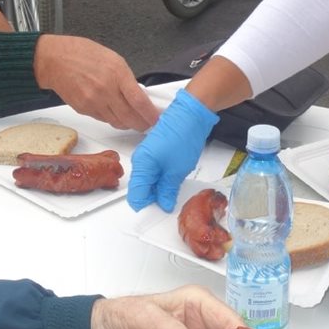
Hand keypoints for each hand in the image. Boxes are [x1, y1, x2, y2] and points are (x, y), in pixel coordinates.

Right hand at [32, 34, 156, 130]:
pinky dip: (112, 118)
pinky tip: (114, 111)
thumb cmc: (82, 54)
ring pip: (117, 122)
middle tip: (147, 123)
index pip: (139, 102)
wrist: (54, 60)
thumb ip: (127, 78)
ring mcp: (94, 102)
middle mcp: (106, 90)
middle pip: (130, 118)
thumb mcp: (113, 59)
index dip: (150, 114)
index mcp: (116, 74)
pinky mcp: (84, 110)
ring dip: (127, 123)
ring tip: (132, 118)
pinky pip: (104, 119)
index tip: (156, 118)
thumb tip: (139, 96)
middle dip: (142, 124)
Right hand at [127, 88, 216, 211]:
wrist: (191, 113)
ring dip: (159, 189)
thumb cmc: (183, 135)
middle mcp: (141, 161)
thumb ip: (168, 190)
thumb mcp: (177, 170)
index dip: (146, 208)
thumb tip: (164, 204)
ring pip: (149, 181)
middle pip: (141, 189)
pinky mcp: (156, 153)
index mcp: (142, 166)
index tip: (156, 215)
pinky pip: (155, 172)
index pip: (136, 196)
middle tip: (168, 205)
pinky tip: (174, 181)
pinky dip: (162, 179)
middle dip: (153, 199)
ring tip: (173, 193)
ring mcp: (148, 156)